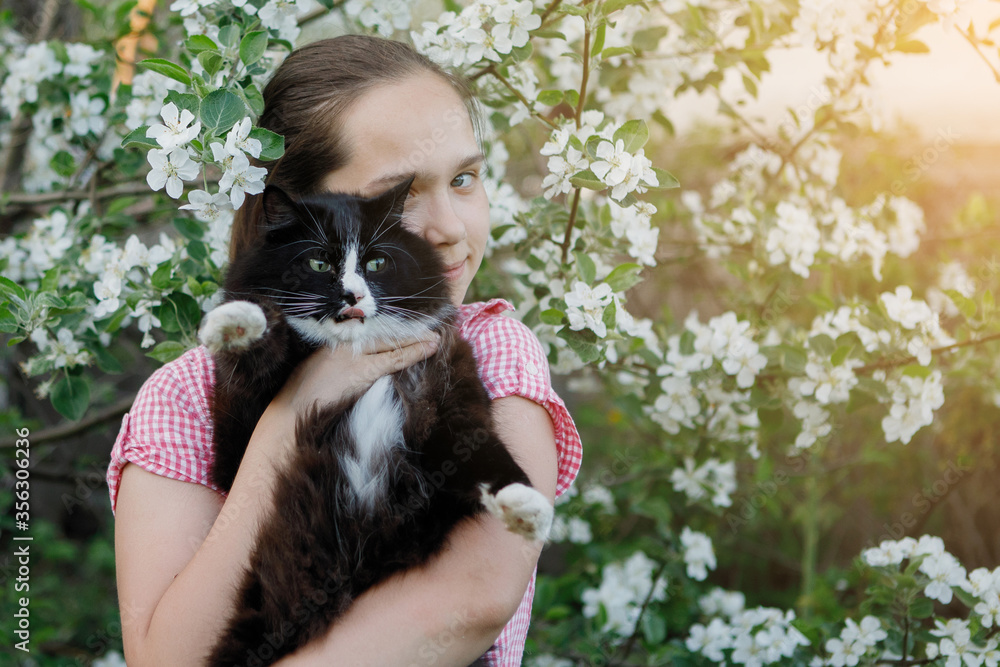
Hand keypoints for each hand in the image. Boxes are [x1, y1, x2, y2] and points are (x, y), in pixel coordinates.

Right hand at [273, 333, 440, 416]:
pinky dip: (411, 354)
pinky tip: (426, 349)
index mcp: (336, 344)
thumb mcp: (319, 368)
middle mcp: (347, 348)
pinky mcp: (360, 373)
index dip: (393, 332)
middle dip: (409, 334)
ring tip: (435, 339)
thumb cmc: (301, 395)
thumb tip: (361, 362)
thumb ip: (340, 361)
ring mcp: (354, 360)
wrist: (291, 412)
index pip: (372, 334)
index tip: (409, 329)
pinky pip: (391, 361)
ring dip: (415, 342)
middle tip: (433, 330)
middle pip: (385, 337)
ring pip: (392, 346)